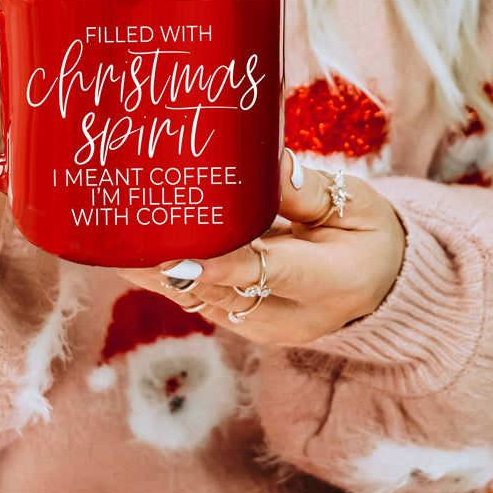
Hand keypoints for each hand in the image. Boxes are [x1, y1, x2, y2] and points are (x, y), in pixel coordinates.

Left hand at [116, 150, 405, 343]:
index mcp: (333, 283)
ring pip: (199, 300)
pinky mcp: (241, 323)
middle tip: (123, 232)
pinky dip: (166, 275)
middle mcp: (292, 318)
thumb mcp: (358, 205)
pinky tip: (131, 248)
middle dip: (168, 264)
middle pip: (219, 291)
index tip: (177, 253)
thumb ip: (308, 190)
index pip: (267, 274)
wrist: (379, 287)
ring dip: (155, 272)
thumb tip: (266, 164)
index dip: (219, 265)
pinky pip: (197, 299)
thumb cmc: (368, 235)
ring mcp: (262, 327)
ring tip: (113, 237)